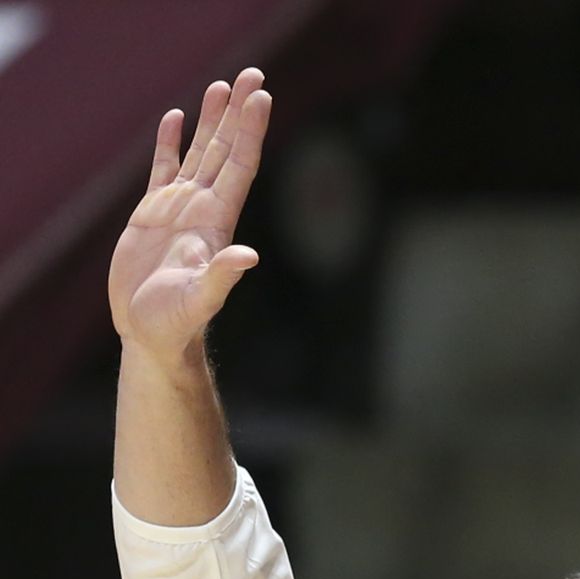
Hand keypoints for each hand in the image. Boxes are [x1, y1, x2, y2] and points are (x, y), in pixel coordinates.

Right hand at [109, 69, 271, 358]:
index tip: (262, 97)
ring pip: (199, 154)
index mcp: (217, 222)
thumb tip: (248, 257)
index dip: (251, 131)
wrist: (150, 335)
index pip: (241, 166)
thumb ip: (222, 276)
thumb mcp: (200, 299)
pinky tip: (175, 118)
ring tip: (220, 86)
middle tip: (253, 74)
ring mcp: (179, 209)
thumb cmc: (176, 324)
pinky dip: (170, 143)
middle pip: (226, 150)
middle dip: (238, 113)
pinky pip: (164, 169)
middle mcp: (203, 209)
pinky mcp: (152, 215)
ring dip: (211, 121)